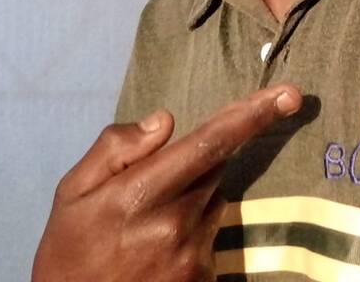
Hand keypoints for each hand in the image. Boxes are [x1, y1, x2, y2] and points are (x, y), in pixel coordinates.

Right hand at [31, 84, 302, 281]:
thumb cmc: (70, 252)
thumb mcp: (73, 192)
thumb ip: (115, 148)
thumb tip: (166, 120)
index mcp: (143, 192)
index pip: (211, 142)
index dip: (253, 115)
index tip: (289, 95)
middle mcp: (177, 223)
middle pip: (215, 166)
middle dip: (199, 160)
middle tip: (157, 182)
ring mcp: (194, 255)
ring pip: (213, 200)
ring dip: (192, 197)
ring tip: (146, 224)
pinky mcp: (203, 278)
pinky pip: (210, 236)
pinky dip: (191, 230)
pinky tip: (155, 251)